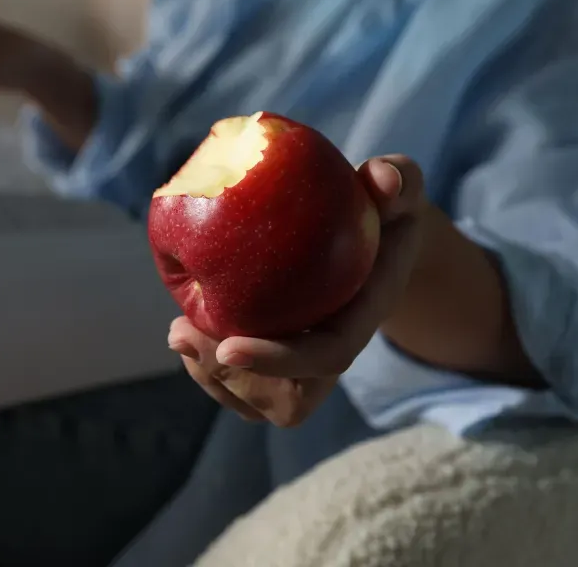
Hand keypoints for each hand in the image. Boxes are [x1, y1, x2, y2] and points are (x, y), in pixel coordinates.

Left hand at [168, 156, 427, 426]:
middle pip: (285, 398)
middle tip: (185, 335)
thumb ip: (398, 180)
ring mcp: (302, 363)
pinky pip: (239, 384)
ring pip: (256, 401)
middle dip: (235, 379)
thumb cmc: (382, 211)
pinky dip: (206, 365)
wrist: (376, 242)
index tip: (231, 347)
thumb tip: (381, 176)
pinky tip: (181, 330)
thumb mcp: (397, 190)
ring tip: (179, 334)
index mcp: (361, 318)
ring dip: (212, 377)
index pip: (327, 356)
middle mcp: (332, 351)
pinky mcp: (273, 357)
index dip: (280, 361)